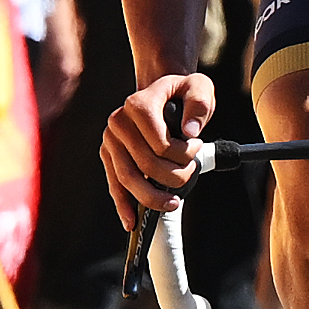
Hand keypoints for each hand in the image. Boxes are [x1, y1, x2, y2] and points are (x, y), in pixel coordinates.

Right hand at [103, 71, 213, 213]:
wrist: (162, 90)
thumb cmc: (182, 91)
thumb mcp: (199, 87)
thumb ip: (199, 105)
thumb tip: (190, 132)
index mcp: (138, 104)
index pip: (158, 142)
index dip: (181, 153)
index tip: (196, 148)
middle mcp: (118, 122)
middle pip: (143, 163)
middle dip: (171, 176)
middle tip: (190, 172)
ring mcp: (110, 141)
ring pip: (126, 178)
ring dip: (149, 197)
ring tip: (172, 204)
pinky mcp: (108, 155)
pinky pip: (114, 183)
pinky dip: (123, 204)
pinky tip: (131, 221)